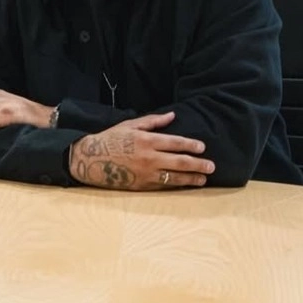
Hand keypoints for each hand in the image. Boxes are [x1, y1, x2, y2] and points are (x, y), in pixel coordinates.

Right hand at [68, 113, 214, 190]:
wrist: (91, 159)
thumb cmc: (111, 139)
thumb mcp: (130, 125)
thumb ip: (153, 121)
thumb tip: (172, 116)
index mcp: (146, 140)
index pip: (175, 142)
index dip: (191, 145)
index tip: (202, 147)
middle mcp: (149, 158)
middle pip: (180, 162)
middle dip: (198, 164)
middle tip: (211, 166)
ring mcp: (146, 174)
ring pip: (175, 178)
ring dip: (191, 178)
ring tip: (203, 179)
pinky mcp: (142, 185)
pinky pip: (164, 186)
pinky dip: (176, 185)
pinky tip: (185, 184)